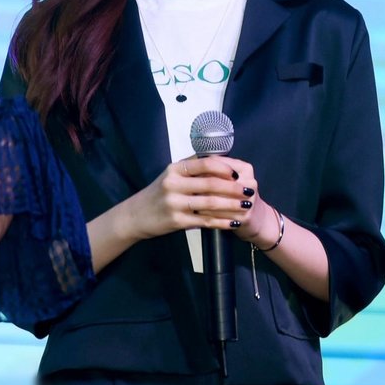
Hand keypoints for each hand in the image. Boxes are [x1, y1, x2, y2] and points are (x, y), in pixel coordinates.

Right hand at [128, 156, 261, 240]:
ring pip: (210, 203)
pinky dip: (222, 221)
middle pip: (210, 183)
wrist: (136, 215)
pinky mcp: (177, 221)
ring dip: (231, 205)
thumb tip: (222, 162)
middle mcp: (174, 183)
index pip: (205, 163)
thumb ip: (192, 168)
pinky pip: (205, 220)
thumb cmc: (159, 193)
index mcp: (176, 168)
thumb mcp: (171, 175)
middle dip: (233, 188)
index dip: (224, 168)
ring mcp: (175, 203)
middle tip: (248, 191)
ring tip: (246, 206)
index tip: (238, 174)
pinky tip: (233, 222)